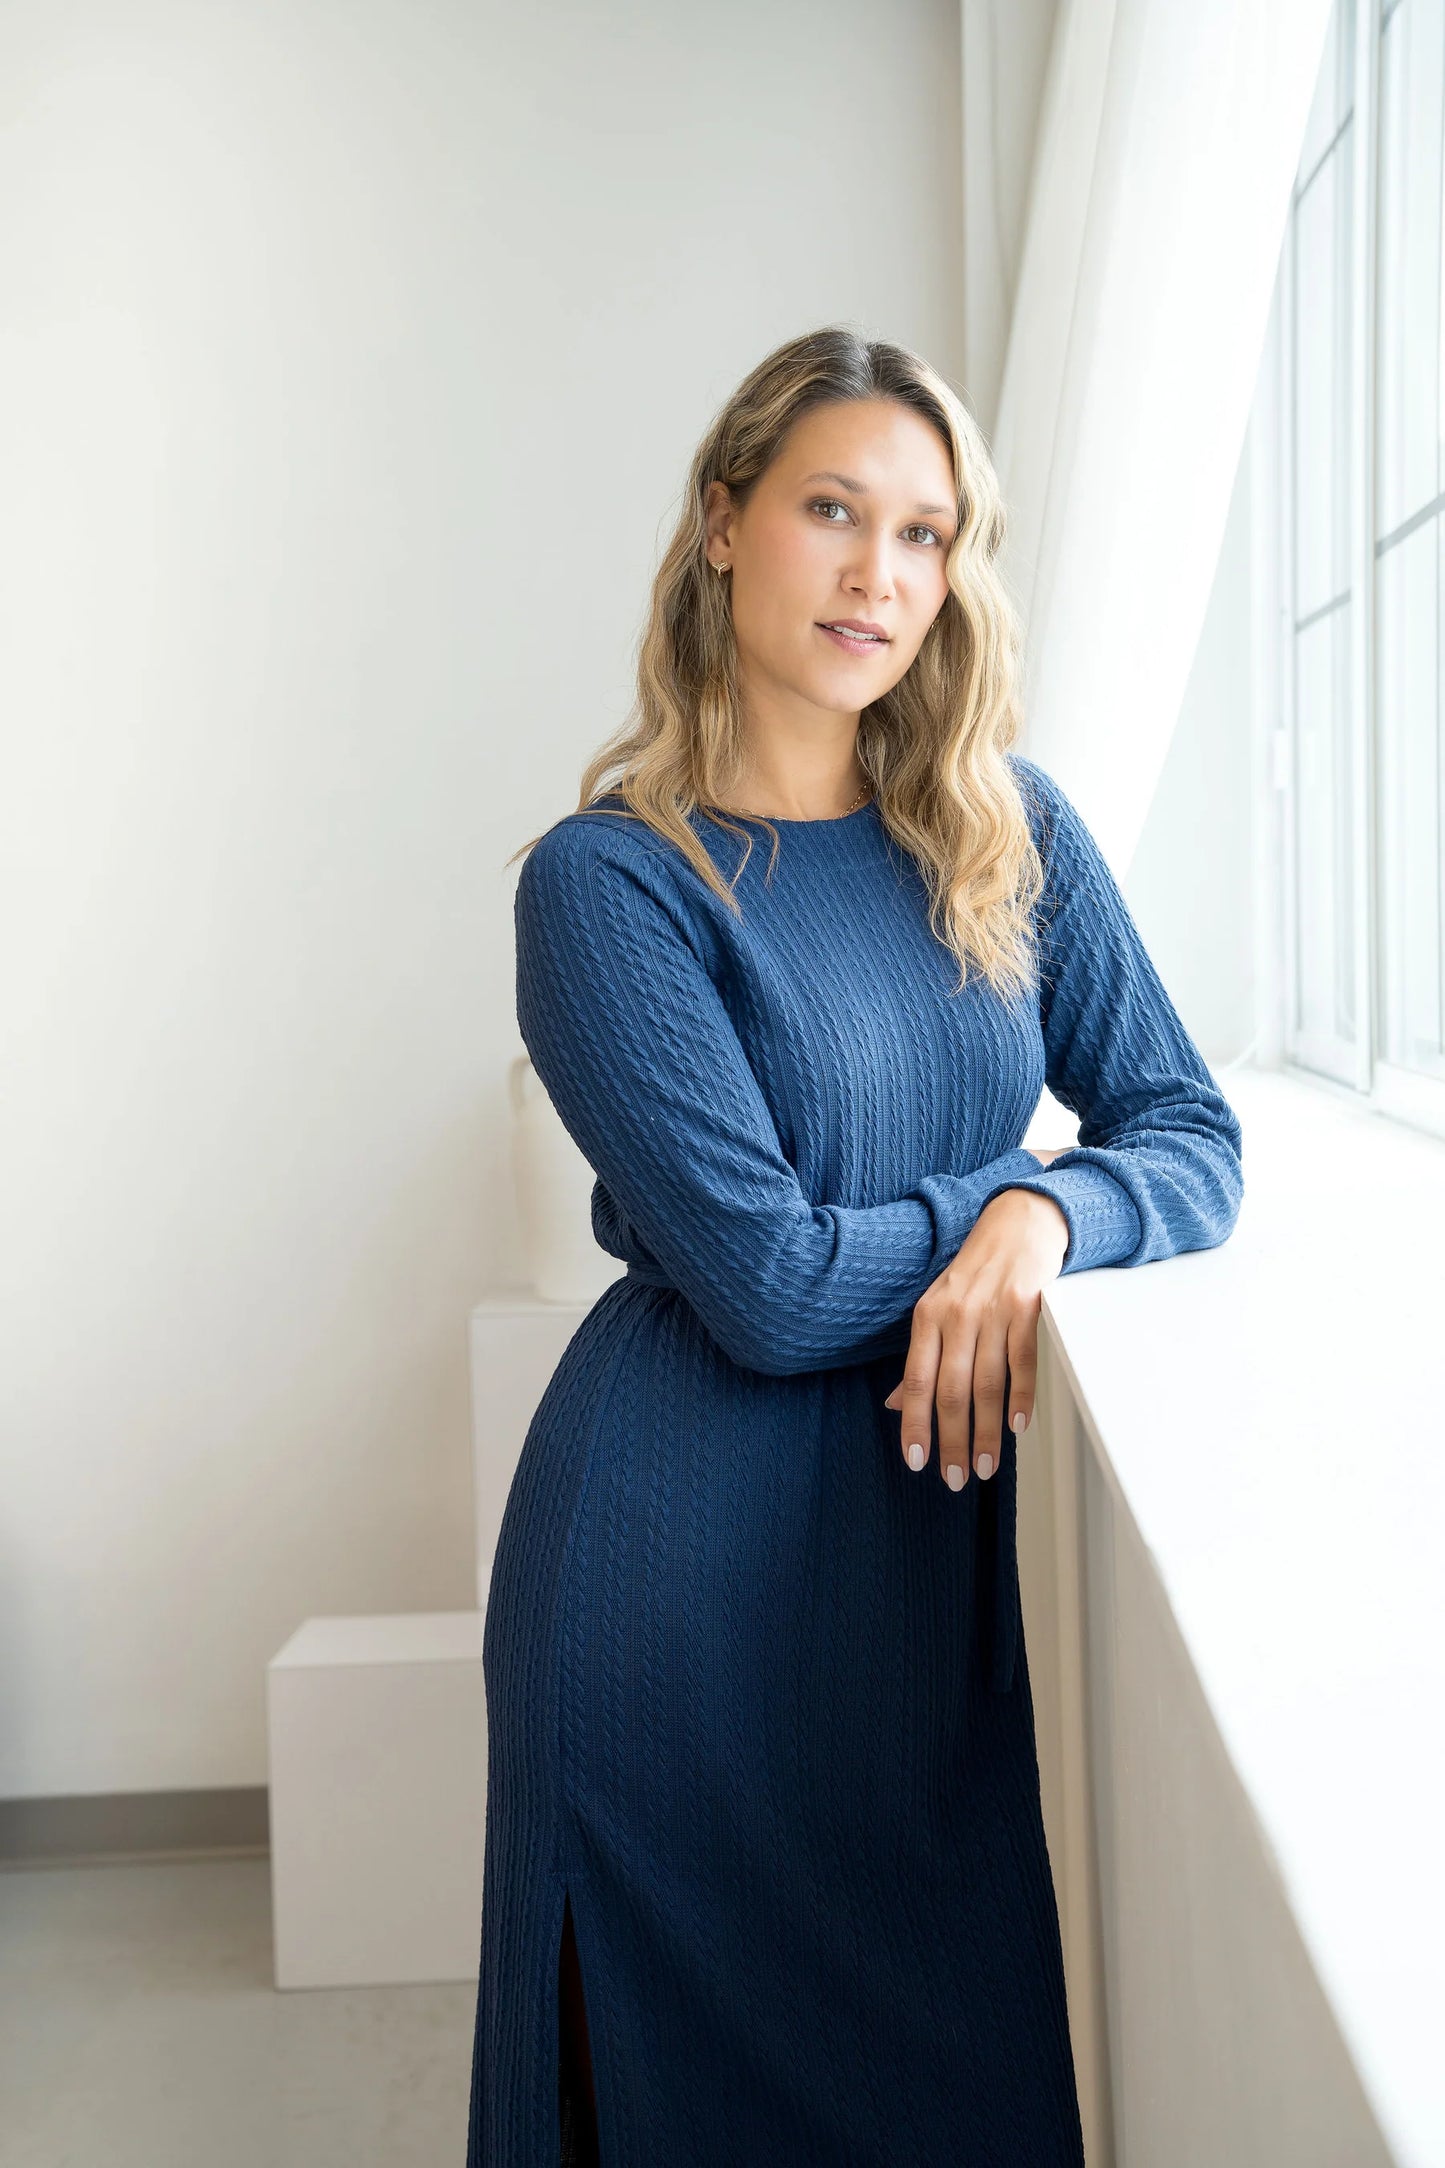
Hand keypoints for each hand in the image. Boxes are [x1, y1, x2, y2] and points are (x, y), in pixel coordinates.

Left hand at [882, 1185, 1068, 1488]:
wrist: (1019, 1223)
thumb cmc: (975, 1272)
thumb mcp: (938, 1309)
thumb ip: (920, 1357)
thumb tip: (897, 1405)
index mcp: (928, 1317)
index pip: (917, 1380)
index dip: (915, 1424)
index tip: (916, 1463)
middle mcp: (956, 1315)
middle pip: (951, 1390)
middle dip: (952, 1440)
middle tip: (956, 1479)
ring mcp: (993, 1311)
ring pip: (986, 1383)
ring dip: (987, 1431)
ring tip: (987, 1466)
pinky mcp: (1028, 1306)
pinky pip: (1022, 1360)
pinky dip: (1020, 1397)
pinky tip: (1017, 1426)